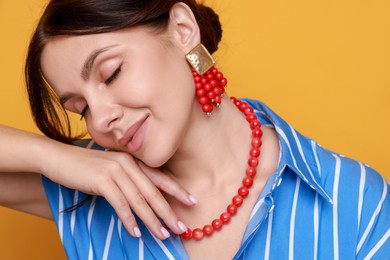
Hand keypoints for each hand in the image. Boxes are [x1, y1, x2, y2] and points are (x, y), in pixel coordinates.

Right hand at [40, 141, 195, 239]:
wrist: (59, 157)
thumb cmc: (87, 167)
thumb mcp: (112, 170)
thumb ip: (129, 179)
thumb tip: (146, 199)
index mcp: (133, 161)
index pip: (160, 177)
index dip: (177, 191)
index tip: (192, 202)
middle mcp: (128, 163)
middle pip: (153, 192)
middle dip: (168, 212)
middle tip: (181, 227)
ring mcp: (116, 170)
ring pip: (139, 200)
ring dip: (152, 220)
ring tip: (162, 235)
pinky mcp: (102, 180)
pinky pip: (120, 203)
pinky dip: (128, 219)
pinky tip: (135, 232)